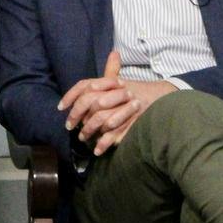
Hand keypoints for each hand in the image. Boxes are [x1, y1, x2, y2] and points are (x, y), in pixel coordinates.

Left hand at [57, 51, 174, 153]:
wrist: (161, 101)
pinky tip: (97, 150)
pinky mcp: (132, 123)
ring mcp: (125, 108)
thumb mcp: (118, 83)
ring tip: (83, 139)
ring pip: (101, 120)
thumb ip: (106, 75)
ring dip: (89, 131)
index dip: (71, 96)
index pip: (86, 85)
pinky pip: (114, 134)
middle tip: (70, 127)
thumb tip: (86, 72)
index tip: (61, 107)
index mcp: (111, 82)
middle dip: (77, 116)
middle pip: (91, 102)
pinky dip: (104, 144)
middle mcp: (118, 92)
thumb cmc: (135, 92)